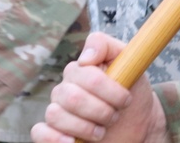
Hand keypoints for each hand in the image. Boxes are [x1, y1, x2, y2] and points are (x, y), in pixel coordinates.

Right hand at [31, 33, 167, 142]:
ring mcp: (59, 110)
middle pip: (71, 97)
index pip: (85, 75)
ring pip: (55, 115)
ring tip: (102, 131)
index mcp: (80, 70)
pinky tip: (72, 141)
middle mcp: (65, 88)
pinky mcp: (55, 133)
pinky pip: (40, 132)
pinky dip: (54, 138)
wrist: (139, 124)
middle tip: (115, 116)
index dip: (108, 89)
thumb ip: (106, 47)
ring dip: (85, 127)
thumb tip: (85, 57)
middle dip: (100, 110)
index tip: (126, 98)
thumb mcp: (130, 63)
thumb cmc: (132, 92)